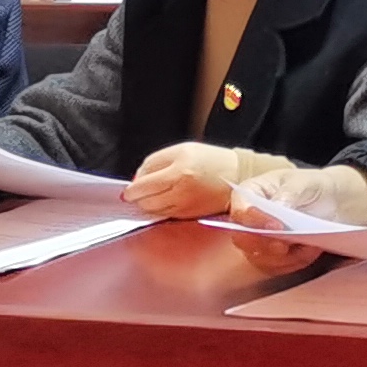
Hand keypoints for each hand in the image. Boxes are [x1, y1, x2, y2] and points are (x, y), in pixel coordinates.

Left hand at [122, 142, 247, 219]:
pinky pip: (165, 216)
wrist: (237, 176)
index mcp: (178, 169)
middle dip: (138, 197)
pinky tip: (166, 200)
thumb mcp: (181, 150)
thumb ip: (155, 162)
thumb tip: (136, 180)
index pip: (143, 184)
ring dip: (148, 204)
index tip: (129, 189)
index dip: (132, 189)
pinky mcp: (189, 215)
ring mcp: (185, 205)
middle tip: (140, 192)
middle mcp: (181, 189)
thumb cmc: (210, 160)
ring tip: (155, 195)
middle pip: (145, 200)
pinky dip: (160, 210)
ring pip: (153, 211)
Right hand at [217, 162, 366, 273]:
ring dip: (284, 257)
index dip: (255, 221)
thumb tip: (277, 206)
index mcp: (250, 193)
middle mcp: (246, 219)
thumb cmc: (313, 186)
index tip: (277, 227)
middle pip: (243, 240)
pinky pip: (274, 268)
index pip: (241, 211)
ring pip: (258, 258)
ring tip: (309, 245)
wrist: (330, 201)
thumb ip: (289, 193)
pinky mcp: (268, 256)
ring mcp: (256, 239)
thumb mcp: (304, 183)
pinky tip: (311, 251)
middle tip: (286, 246)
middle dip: (265, 245)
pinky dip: (293, 263)